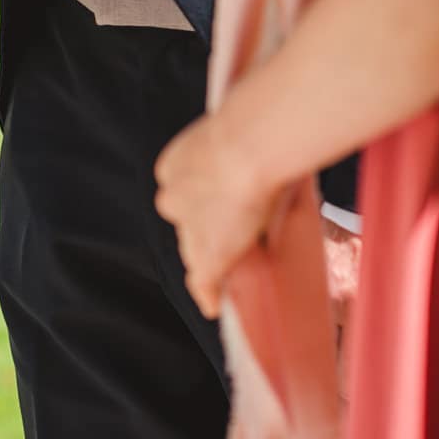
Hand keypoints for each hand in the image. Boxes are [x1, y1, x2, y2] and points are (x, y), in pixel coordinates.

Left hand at [154, 112, 282, 319]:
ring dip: (209, 258)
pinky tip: (214, 305)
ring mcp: (190, 230)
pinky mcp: (207, 255)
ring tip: (225, 271)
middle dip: (204, 229)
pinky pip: (203, 281)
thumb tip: (265, 142)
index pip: (183, 192)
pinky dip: (208, 293)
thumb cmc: (251, 133)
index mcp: (175, 165)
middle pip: (185, 223)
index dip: (199, 202)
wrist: (246, 149)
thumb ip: (240, 149)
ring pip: (194, 250)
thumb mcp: (235, 136)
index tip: (214, 206)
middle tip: (228, 234)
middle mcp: (174, 199)